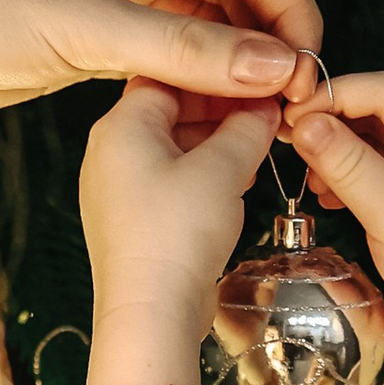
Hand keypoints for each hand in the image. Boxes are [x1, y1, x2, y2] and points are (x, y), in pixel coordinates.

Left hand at [0, 0, 320, 120]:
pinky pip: (172, 42)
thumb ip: (186, 47)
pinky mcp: (99, 24)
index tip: (308, 61)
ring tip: (265, 109)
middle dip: (269, 31)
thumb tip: (277, 66)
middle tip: (295, 95)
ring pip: (207, 13)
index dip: (288, 1)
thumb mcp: (87, 26)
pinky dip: (199, 71)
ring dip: (238, 56)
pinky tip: (218, 106)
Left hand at [74, 80, 278, 384]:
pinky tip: (242, 179)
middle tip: (271, 108)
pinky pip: (174, 179)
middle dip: (225, 107)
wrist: (150, 313)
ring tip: (264, 143)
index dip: (221, 71)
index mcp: (122, 123)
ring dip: (220, 142)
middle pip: (174, 107)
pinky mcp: (135, 219)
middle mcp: (112, 150)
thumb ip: (249, 127)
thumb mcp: (224, 169)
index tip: (262, 76)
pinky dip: (208, 173)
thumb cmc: (176, 235)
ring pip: (177, 145)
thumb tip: (266, 106)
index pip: (172, 72)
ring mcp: (120, 187)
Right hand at [284, 71, 383, 384]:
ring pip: (374, 138)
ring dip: (338, 149)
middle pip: (378, 108)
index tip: (288, 116)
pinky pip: (378, 167)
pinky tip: (326, 194)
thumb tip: (304, 123)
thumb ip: (349, 163)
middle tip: (287, 141)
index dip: (333, 95)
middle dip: (332, 121)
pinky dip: (349, 174)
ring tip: (308, 175)